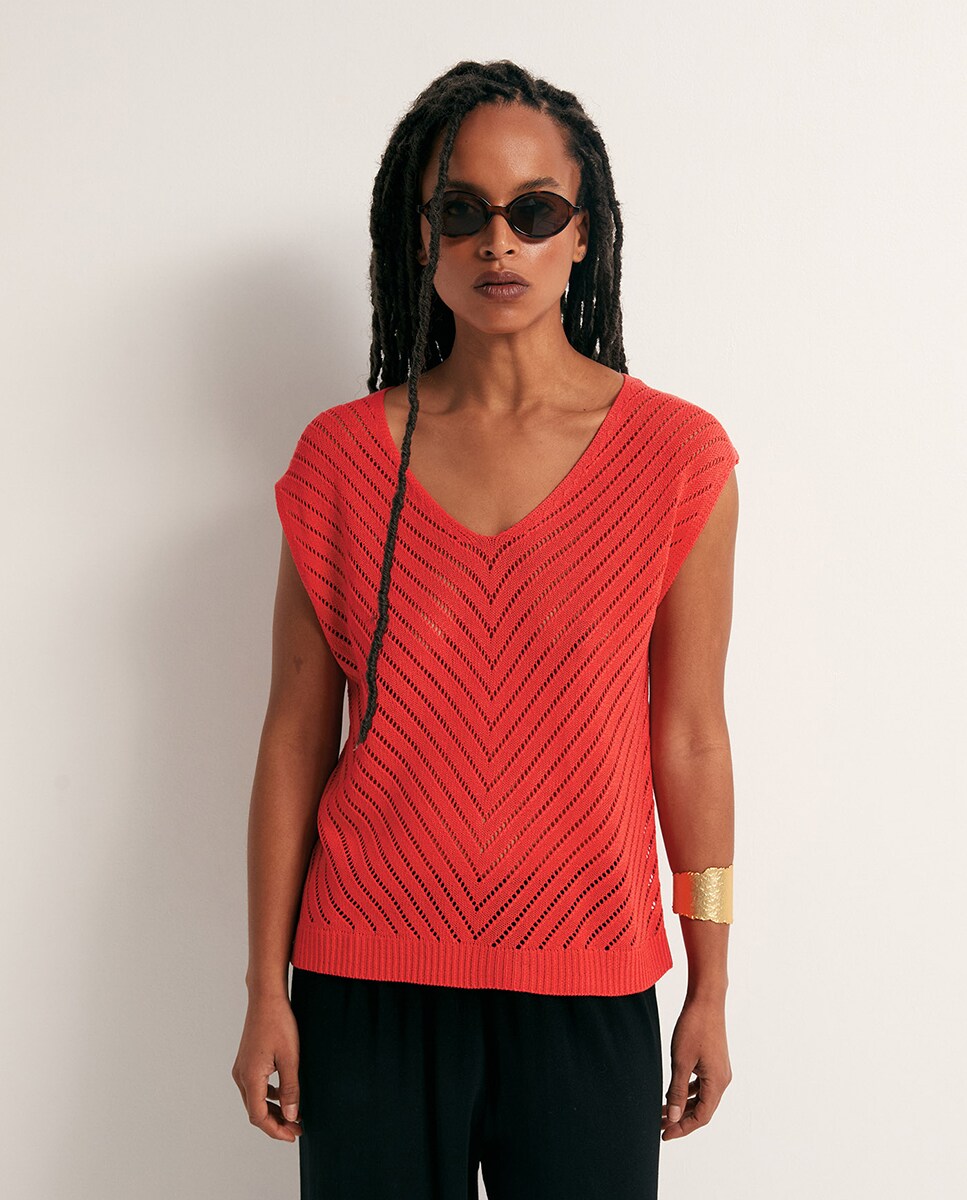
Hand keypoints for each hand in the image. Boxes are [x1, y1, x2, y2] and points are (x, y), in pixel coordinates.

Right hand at [232, 992, 302, 1141]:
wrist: (266, 997)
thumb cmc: (279, 1023)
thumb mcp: (291, 1058)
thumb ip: (291, 1089)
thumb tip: (292, 1116)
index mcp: (250, 1078)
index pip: (259, 1117)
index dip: (276, 1130)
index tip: (293, 1135)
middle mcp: (241, 1075)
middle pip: (255, 1111)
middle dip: (276, 1123)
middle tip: (297, 1129)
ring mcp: (242, 1067)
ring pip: (254, 1100)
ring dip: (273, 1110)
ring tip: (294, 1115)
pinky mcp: (246, 1060)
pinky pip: (255, 1087)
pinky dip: (269, 1096)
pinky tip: (284, 1095)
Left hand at [661, 994, 731, 1139]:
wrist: (705, 1001)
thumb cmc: (694, 1028)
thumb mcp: (681, 1061)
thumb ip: (676, 1091)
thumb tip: (673, 1117)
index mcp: (717, 1083)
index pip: (701, 1117)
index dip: (682, 1128)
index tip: (664, 1134)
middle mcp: (722, 1080)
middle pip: (702, 1109)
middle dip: (681, 1119)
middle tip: (659, 1125)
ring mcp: (719, 1070)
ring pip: (701, 1097)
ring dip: (682, 1105)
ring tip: (663, 1111)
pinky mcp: (714, 1061)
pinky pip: (701, 1084)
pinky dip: (687, 1091)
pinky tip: (672, 1092)